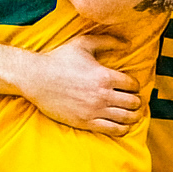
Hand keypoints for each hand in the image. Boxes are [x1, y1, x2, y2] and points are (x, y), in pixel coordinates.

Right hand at [16, 34, 142, 134]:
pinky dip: (122, 129)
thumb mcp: (84, 43)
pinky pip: (113, 130)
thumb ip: (108, 41)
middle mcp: (103, 95)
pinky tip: (121, 125)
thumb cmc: (58, 59)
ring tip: (131, 113)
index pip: (133, 85)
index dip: (135, 85)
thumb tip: (128, 43)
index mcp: (105, 76)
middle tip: (133, 100)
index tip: (130, 86)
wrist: (35, 79)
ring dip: (133, 116)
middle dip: (137, 101)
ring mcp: (94, 110)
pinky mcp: (85, 122)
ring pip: (127, 118)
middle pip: (134, 103)